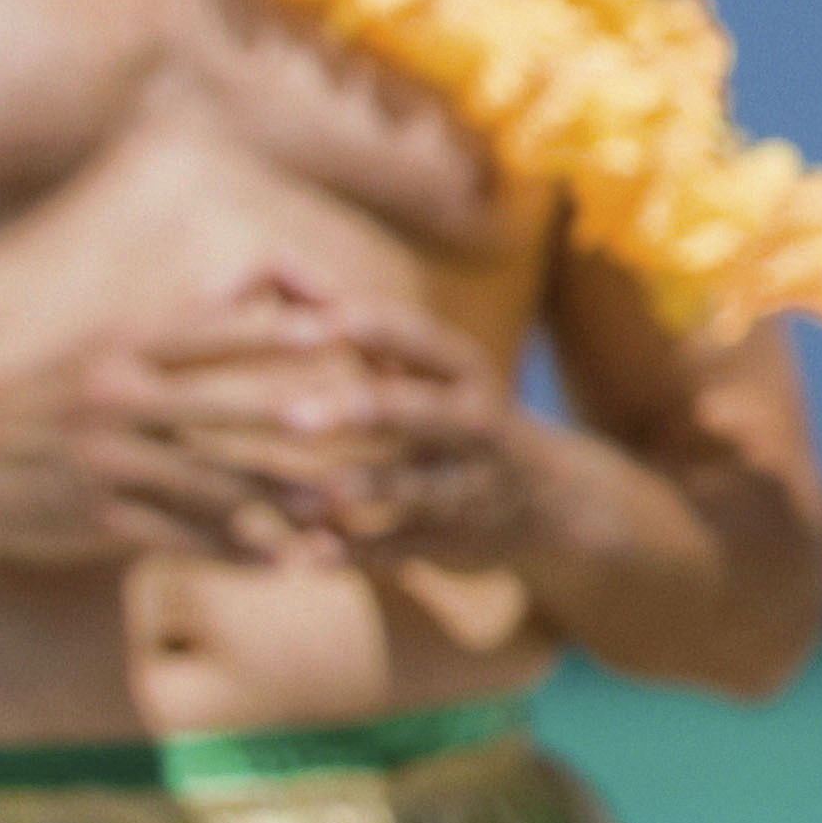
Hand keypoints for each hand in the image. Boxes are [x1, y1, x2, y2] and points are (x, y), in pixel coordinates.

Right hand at [0, 281, 397, 565]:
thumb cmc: (54, 391)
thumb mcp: (111, 341)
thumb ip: (192, 317)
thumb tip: (268, 271)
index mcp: (126, 349)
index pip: (207, 334)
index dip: (270, 331)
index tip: (336, 328)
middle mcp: (116, 399)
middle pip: (208, 404)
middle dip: (273, 411)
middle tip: (338, 416)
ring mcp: (104, 461)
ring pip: (200, 480)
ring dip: (269, 497)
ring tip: (330, 509)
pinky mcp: (94, 517)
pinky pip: (173, 537)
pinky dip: (229, 552)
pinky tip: (278, 564)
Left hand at [264, 287, 542, 566]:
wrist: (553, 498)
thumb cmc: (456, 414)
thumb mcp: (424, 368)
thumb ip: (349, 322)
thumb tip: (268, 265)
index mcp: (462, 371)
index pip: (419, 340)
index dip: (369, 330)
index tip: (310, 322)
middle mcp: (477, 422)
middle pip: (425, 410)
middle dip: (365, 411)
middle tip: (293, 415)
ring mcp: (472, 484)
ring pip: (420, 486)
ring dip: (362, 492)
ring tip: (306, 500)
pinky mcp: (459, 539)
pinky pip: (407, 549)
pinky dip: (359, 554)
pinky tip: (310, 558)